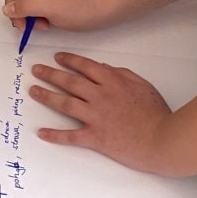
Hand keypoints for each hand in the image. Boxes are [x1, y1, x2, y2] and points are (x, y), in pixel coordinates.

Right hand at [3, 0, 113, 33]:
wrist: (97, 12)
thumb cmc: (79, 8)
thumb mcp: (50, 8)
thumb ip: (26, 6)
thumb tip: (7, 9)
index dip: (16, 12)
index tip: (27, 24)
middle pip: (14, 1)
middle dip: (23, 16)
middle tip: (38, 23)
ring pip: (21, 8)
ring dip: (30, 20)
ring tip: (46, 22)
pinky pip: (29, 11)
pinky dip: (35, 20)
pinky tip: (47, 21)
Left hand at [28, 52, 171, 170]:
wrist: (162, 139)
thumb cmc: (156, 113)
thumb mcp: (143, 85)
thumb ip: (122, 74)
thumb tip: (104, 68)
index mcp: (112, 82)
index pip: (85, 66)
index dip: (69, 60)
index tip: (57, 58)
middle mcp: (100, 96)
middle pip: (70, 82)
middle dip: (50, 74)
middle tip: (37, 70)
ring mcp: (96, 117)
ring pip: (65, 104)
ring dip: (47, 96)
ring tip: (34, 91)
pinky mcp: (95, 138)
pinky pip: (71, 136)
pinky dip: (55, 135)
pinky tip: (42, 132)